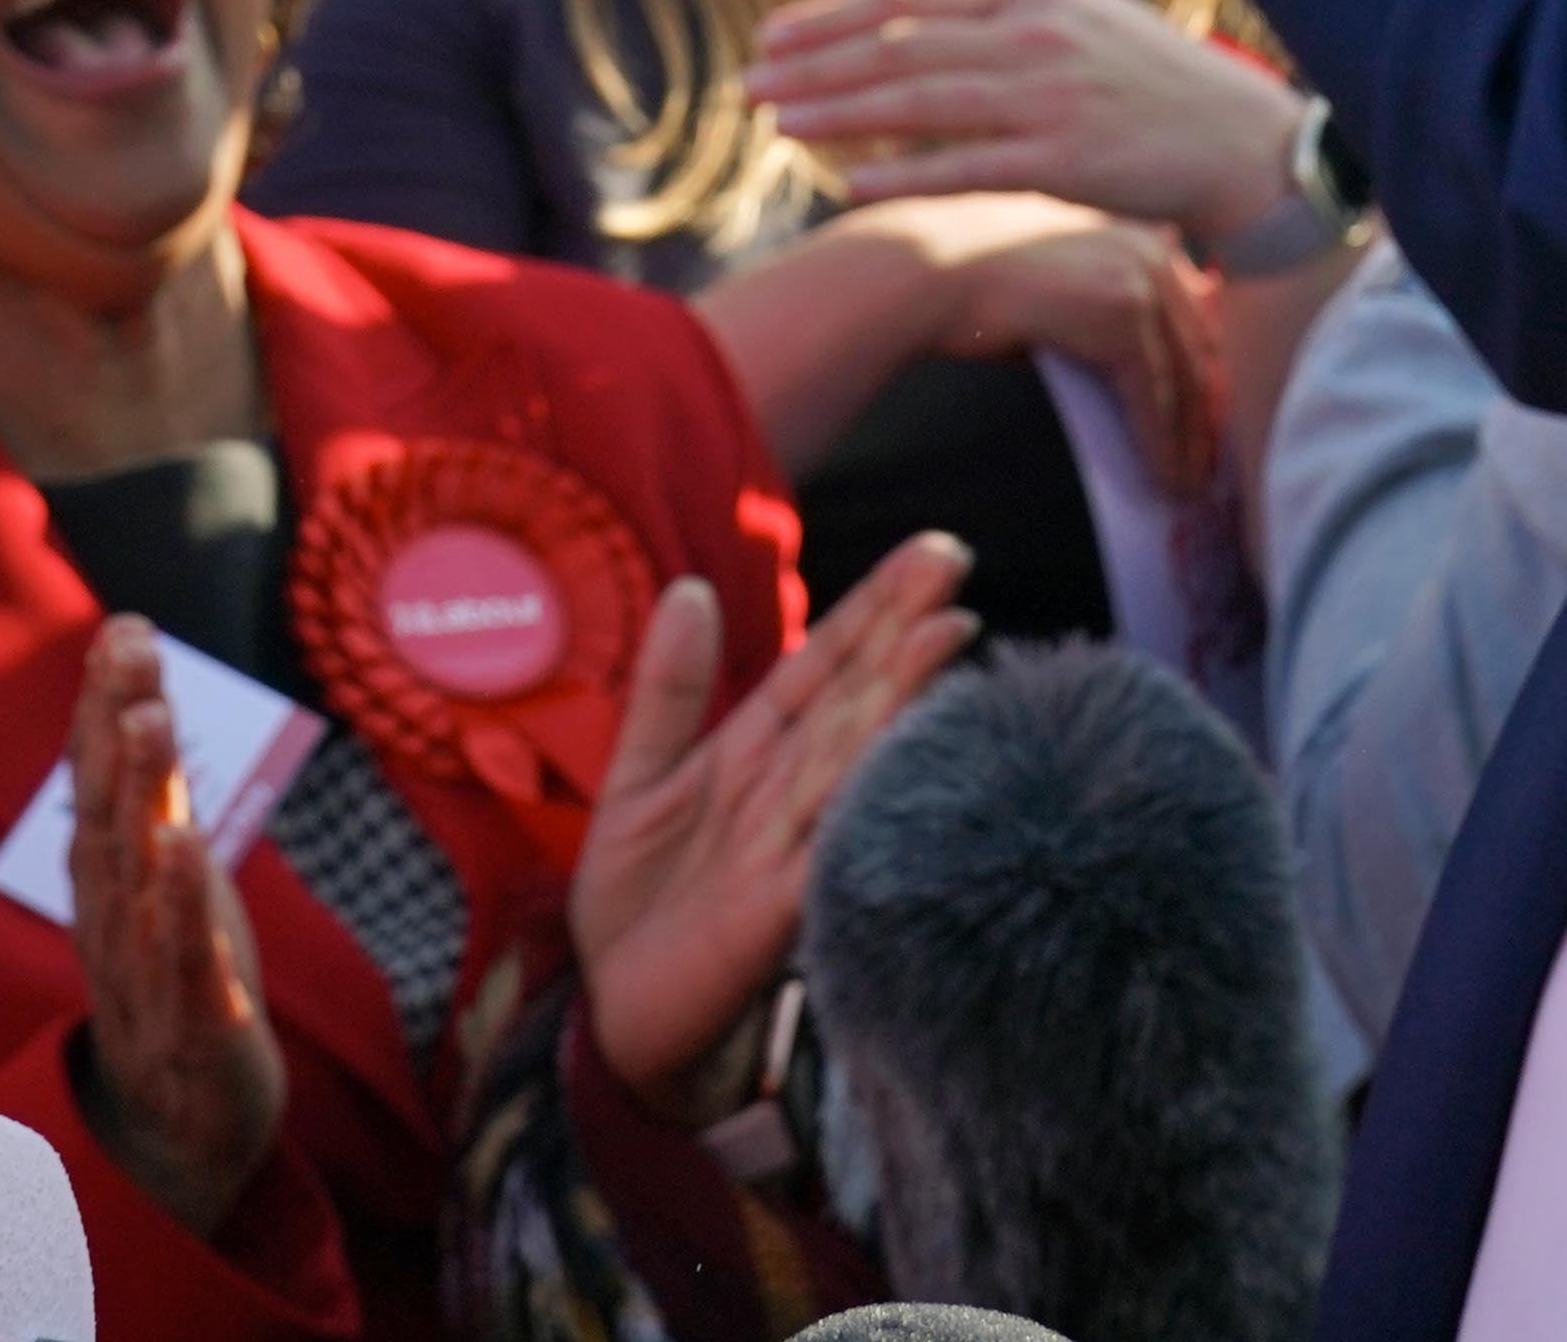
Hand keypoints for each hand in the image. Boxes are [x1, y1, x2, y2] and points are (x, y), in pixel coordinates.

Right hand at [63, 615, 284, 1241]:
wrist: (187, 1129)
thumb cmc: (177, 981)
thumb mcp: (163, 878)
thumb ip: (147, 787)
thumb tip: (132, 684)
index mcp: (105, 883)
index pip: (98, 782)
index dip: (105, 704)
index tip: (125, 625)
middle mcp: (112, 920)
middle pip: (110, 815)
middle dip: (118, 726)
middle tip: (134, 649)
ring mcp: (145, 974)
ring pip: (137, 876)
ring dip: (140, 795)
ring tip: (149, 722)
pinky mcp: (193, 1026)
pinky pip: (182, 961)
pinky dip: (179, 904)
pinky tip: (183, 849)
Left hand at [570, 535, 975, 1116]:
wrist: (610, 1015)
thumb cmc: (638, 902)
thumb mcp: (639, 775)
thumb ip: (669, 687)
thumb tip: (689, 585)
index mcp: (756, 752)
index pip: (824, 664)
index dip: (874, 607)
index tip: (932, 550)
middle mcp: (786, 791)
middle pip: (852, 695)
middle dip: (902, 628)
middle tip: (955, 559)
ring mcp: (788, 848)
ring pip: (850, 757)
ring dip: (897, 697)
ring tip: (947, 631)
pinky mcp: (773, 912)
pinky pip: (826, 850)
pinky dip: (863, 805)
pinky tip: (904, 756)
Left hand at [749, 0, 1304, 248]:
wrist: (1239, 142)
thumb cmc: (1152, 81)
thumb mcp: (1078, 16)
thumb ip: (996, 8)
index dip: (831, 18)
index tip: (773, 36)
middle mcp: (1032, 34)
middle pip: (896, 46)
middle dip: (813, 65)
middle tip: (748, 84)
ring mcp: (1048, 97)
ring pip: (917, 104)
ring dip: (838, 114)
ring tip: (777, 125)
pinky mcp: (1064, 161)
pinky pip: (964, 169)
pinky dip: (902, 174)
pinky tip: (846, 184)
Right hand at [914, 202, 1223, 496]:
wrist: (922, 267)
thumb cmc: (964, 279)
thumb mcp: (1047, 284)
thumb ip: (1088, 310)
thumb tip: (1112, 370)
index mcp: (1132, 230)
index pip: (1189, 309)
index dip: (1197, 368)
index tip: (1201, 416)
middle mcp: (1148, 247)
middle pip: (1196, 344)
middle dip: (1203, 409)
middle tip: (1205, 460)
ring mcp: (1140, 280)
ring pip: (1182, 376)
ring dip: (1189, 440)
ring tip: (1188, 485)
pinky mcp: (1123, 319)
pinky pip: (1154, 397)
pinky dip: (1161, 446)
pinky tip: (1166, 481)